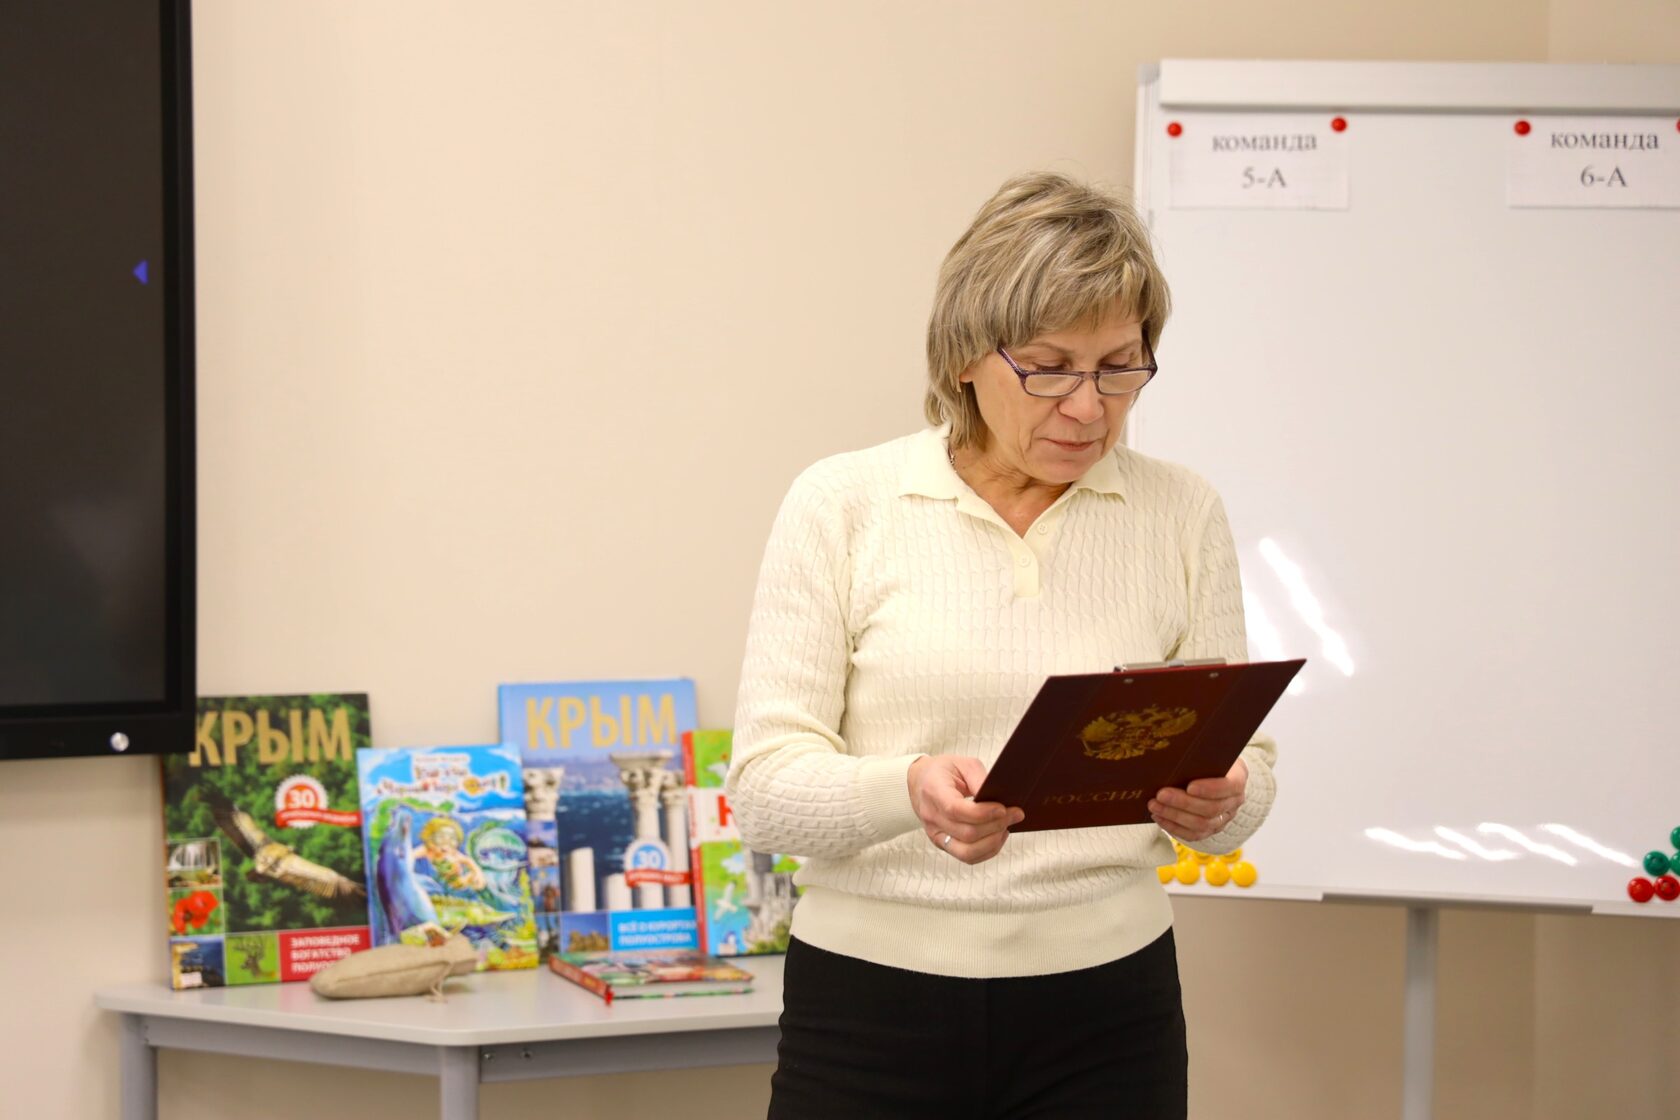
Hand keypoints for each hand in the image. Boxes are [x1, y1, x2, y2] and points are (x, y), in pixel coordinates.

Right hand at [907, 756, 1024, 864]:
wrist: (920, 782)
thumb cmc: (943, 771)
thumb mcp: (963, 764)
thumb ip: (980, 779)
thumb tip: (1000, 798)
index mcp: (934, 792)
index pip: (956, 810)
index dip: (983, 813)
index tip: (1003, 808)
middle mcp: (932, 817)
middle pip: (967, 834)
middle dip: (996, 826)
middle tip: (1015, 814)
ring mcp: (935, 834)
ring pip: (967, 852)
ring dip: (993, 842)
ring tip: (1006, 827)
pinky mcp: (942, 844)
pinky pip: (966, 857)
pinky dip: (987, 851)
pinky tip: (997, 836)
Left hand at [1149, 757, 1247, 842]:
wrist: (1215, 772)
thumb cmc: (1208, 758)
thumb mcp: (1209, 750)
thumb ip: (1198, 752)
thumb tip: (1172, 752)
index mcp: (1238, 777)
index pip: (1229, 786)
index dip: (1210, 789)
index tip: (1189, 786)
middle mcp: (1235, 801)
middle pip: (1211, 808)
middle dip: (1183, 803)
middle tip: (1161, 795)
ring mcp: (1224, 817)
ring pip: (1202, 824)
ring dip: (1175, 816)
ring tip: (1154, 806)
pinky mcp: (1211, 829)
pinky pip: (1194, 835)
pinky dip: (1174, 828)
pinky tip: (1159, 817)